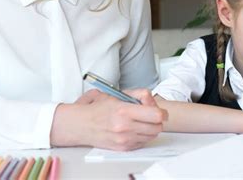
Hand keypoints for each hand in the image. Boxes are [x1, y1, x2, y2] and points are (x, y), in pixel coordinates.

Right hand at [50, 89, 167, 150]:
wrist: (81, 125)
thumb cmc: (97, 109)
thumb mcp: (116, 94)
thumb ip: (137, 94)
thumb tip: (151, 99)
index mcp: (124, 111)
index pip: (155, 115)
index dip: (161, 112)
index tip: (159, 110)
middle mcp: (125, 127)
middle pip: (157, 127)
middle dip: (158, 120)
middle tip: (152, 115)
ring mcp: (124, 139)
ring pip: (152, 136)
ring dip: (151, 128)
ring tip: (141, 121)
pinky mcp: (123, 148)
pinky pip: (143, 142)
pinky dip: (143, 136)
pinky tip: (135, 129)